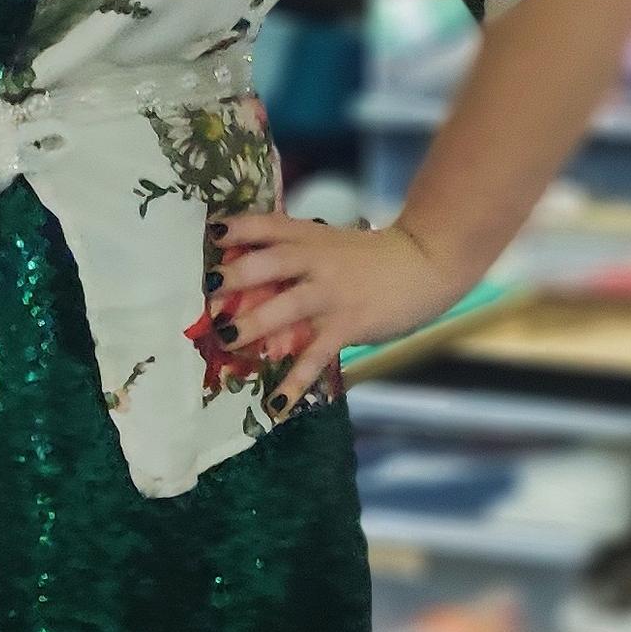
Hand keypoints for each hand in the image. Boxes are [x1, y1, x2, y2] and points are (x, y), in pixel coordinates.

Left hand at [207, 212, 464, 412]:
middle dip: (235, 277)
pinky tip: (274, 405)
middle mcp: (316, 261)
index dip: (235, 228)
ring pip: (287, 306)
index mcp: (308, 237)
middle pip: (270, 263)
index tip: (208, 232)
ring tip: (226, 338)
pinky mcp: (348, 324)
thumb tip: (246, 274)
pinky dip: (294, 382)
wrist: (424, 262)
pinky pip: (315, 356)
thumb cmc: (371, 257)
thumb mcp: (329, 243)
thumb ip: (294, 252)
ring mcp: (332, 293)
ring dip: (254, 323)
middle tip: (206, 293)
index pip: (266, 225)